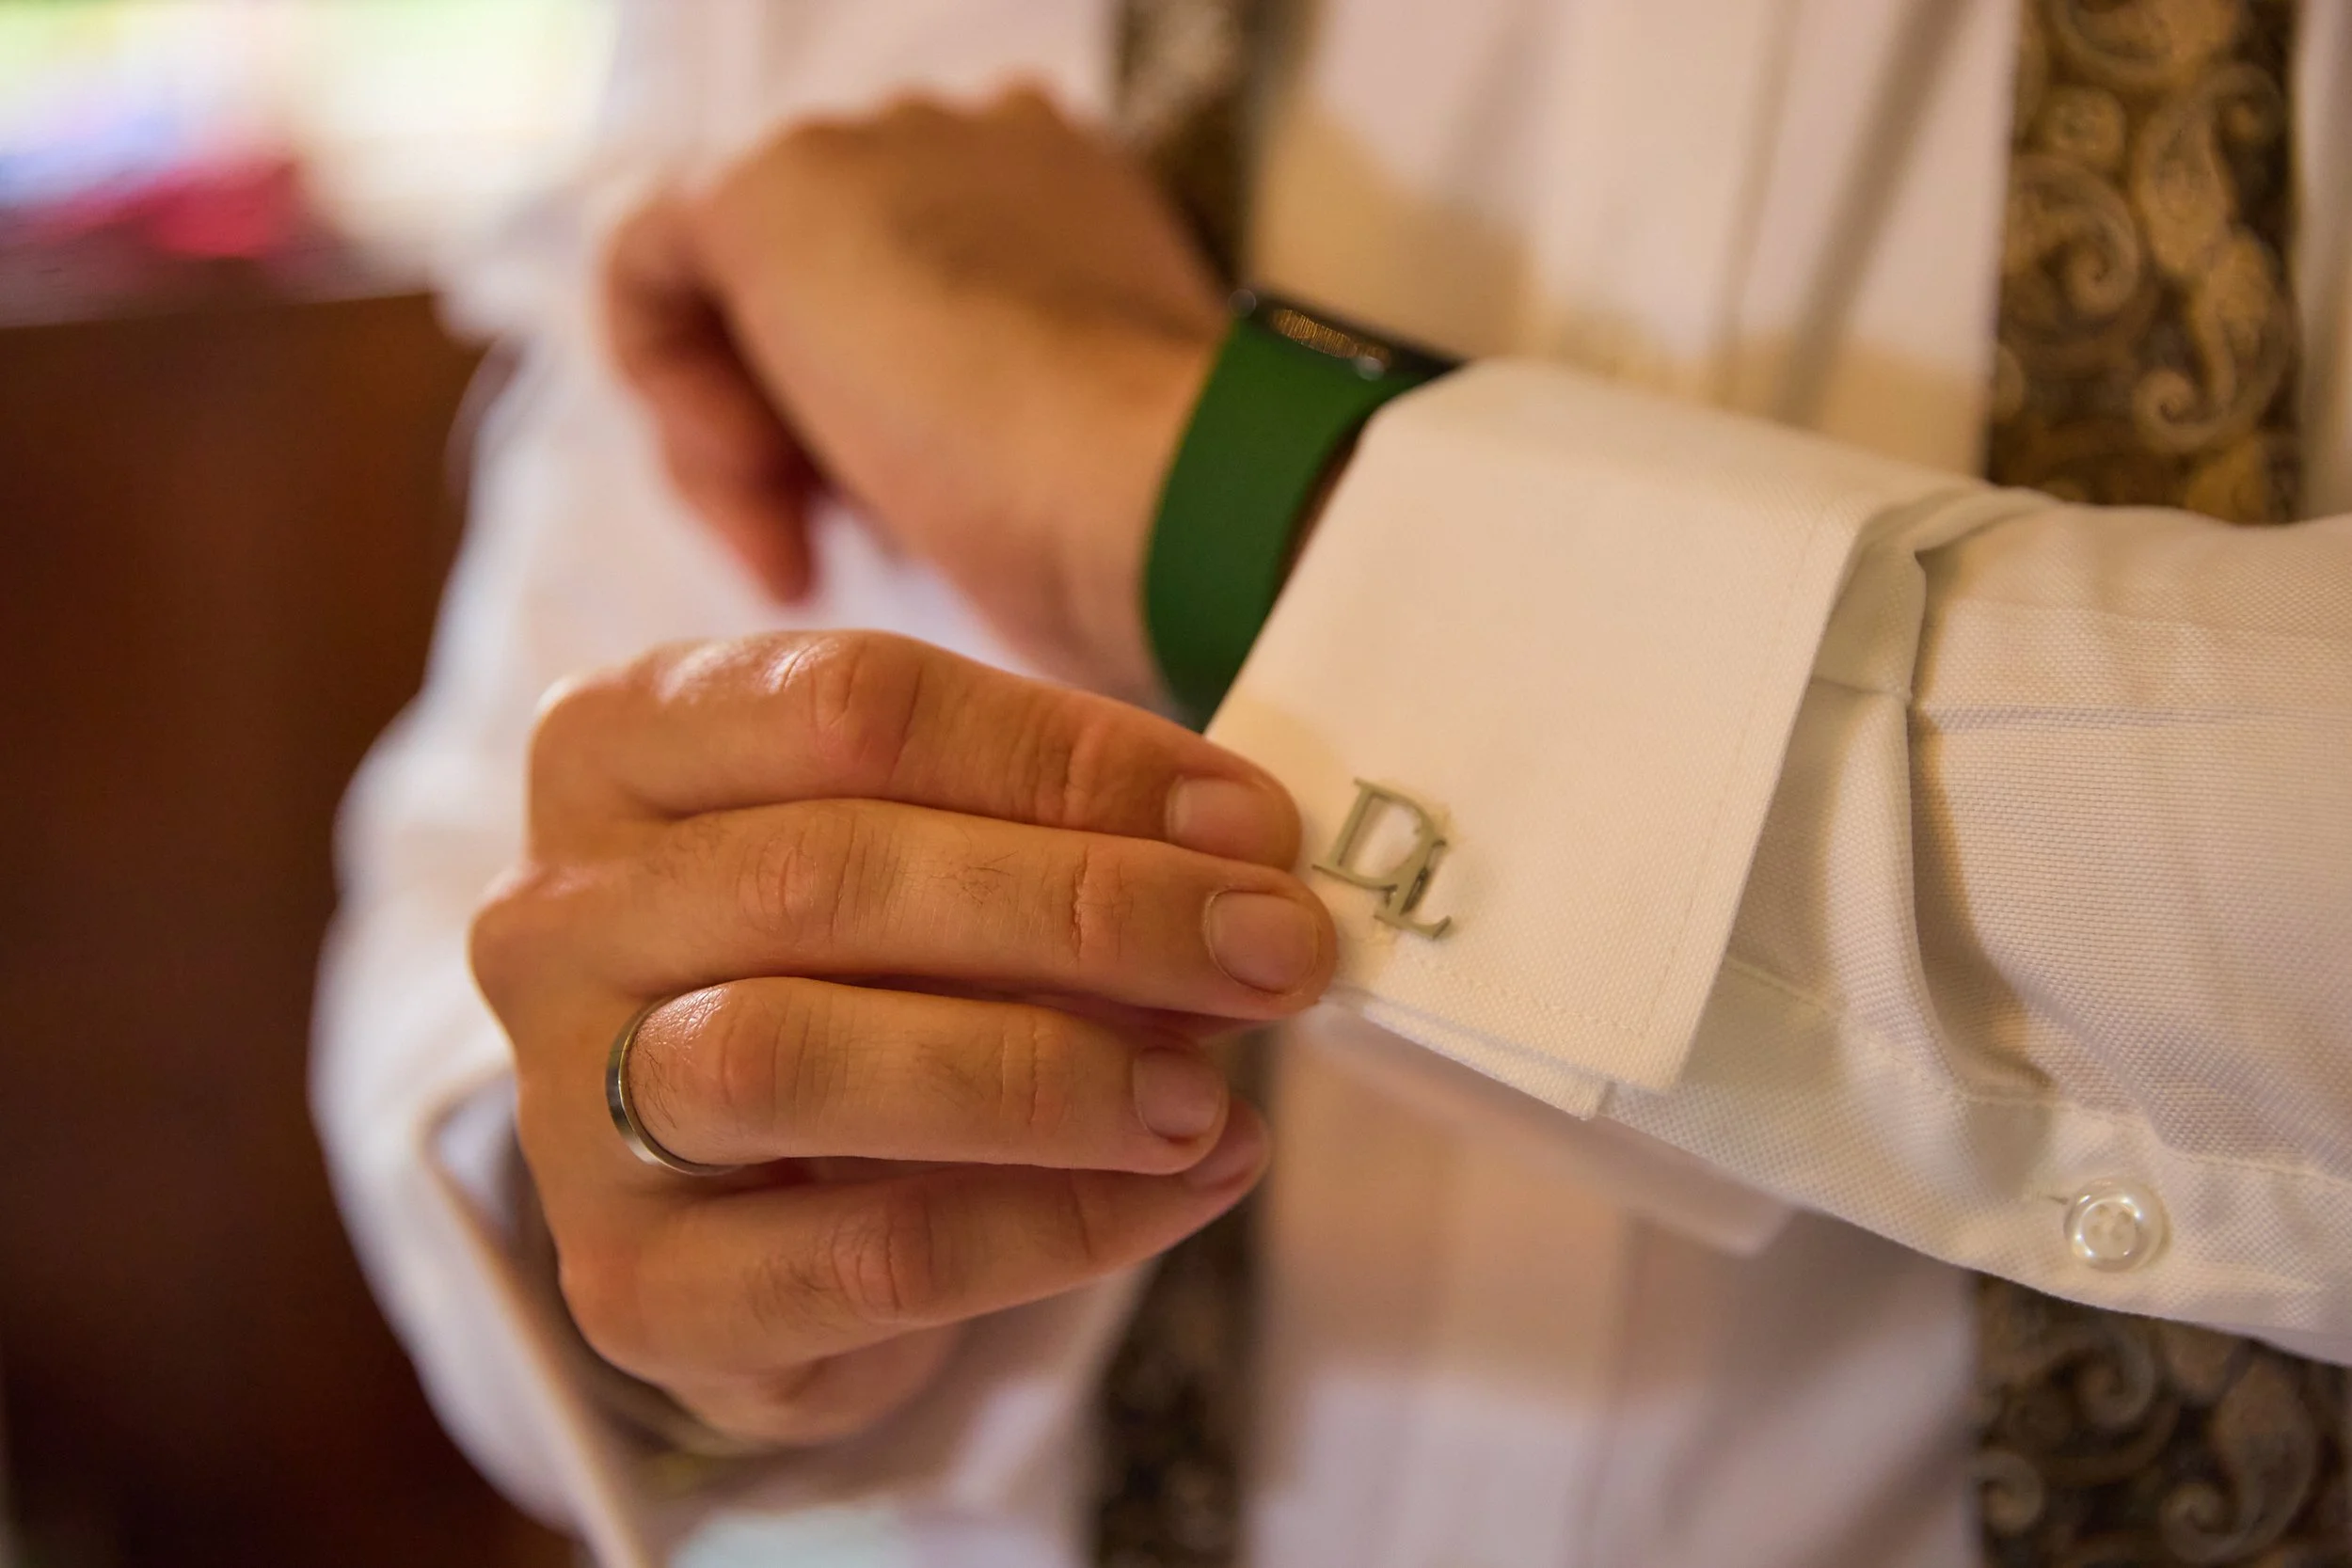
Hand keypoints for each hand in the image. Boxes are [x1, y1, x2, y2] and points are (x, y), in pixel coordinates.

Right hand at [469, 631, 1332, 1443]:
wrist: (758, 1213)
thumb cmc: (863, 974)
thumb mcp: (934, 849)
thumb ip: (1052, 825)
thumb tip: (1241, 857)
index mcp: (621, 745)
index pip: (851, 706)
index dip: (1072, 759)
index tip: (1249, 823)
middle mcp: (560, 915)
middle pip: (826, 877)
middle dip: (1088, 911)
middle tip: (1272, 950)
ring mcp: (567, 1110)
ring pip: (794, 1061)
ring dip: (1043, 1073)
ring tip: (1209, 1092)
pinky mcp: (637, 1291)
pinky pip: (860, 1258)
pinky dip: (1051, 1225)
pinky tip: (1183, 1186)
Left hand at [603, 90, 1225, 702]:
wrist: (1153, 489)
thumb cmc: (1133, 522)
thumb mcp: (1065, 469)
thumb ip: (993, 431)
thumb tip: (917, 482)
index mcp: (1064, 196)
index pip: (920, 295)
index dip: (888, 427)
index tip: (906, 541)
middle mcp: (970, 145)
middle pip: (820, 291)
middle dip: (812, 437)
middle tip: (842, 555)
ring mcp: (873, 151)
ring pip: (735, 293)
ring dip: (746, 445)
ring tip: (802, 545)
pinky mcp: (772, 187)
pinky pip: (647, 267)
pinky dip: (672, 387)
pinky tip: (751, 471)